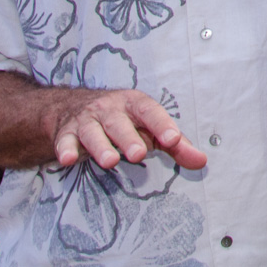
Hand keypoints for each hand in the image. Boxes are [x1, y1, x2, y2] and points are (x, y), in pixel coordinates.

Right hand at [49, 89, 207, 171]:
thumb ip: (174, 146)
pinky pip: (64, 142)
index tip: (173, 139)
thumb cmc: (123, 121)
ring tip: (110, 161)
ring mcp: (87, 120)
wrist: (74, 108)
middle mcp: (110, 109)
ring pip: (93, 132)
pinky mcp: (66, 134)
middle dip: (129, 138)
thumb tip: (201, 162)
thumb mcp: (148, 127)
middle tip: (139, 154)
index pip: (150, 112)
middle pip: (120, 123)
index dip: (162, 124)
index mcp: (134, 104)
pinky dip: (65, 149)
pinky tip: (68, 159)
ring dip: (101, 146)